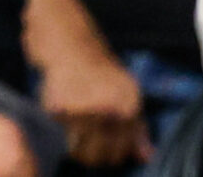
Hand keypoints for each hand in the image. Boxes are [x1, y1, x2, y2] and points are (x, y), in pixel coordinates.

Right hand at [38, 44, 150, 168]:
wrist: (73, 46)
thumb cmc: (104, 73)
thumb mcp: (129, 95)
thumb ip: (138, 129)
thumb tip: (146, 157)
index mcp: (126, 109)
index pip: (119, 152)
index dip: (112, 152)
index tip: (106, 144)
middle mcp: (104, 110)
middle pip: (97, 156)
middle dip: (93, 152)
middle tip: (89, 138)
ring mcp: (79, 110)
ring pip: (76, 149)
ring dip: (75, 143)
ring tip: (77, 127)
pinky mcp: (56, 108)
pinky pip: (59, 132)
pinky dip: (61, 127)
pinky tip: (65, 112)